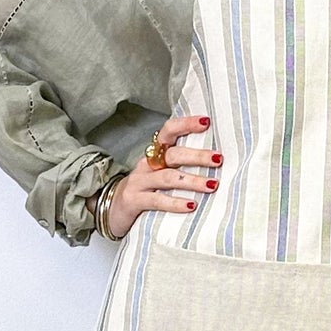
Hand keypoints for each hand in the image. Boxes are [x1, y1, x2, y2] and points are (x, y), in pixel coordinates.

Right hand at [103, 114, 222, 234]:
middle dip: (197, 156)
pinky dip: (175, 203)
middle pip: (173, 155)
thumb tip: (217, 160)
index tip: (206, 121)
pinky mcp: (134, 200)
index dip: (186, 124)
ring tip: (212, 185)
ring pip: (168, 178)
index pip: (169, 131)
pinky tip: (192, 205)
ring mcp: (139, 182)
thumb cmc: (146, 189)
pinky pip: (157, 200)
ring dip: (192, 181)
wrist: (112, 208)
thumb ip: (181, 165)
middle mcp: (147, 164)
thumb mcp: (161, 172)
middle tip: (218, 159)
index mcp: (155, 153)